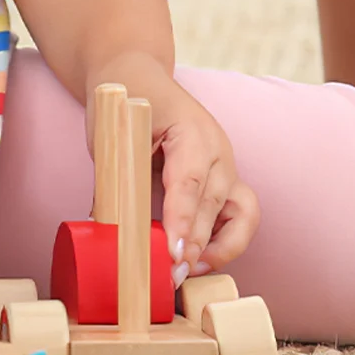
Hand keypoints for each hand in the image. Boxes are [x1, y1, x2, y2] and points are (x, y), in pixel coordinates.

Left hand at [85, 55, 259, 284]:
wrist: (139, 78)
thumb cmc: (123, 104)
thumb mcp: (111, 137)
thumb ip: (115, 182)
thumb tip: (109, 231)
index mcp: (191, 131)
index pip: (190, 182)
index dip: (182, 221)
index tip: (173, 253)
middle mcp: (218, 150)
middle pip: (217, 205)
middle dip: (196, 245)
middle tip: (171, 276)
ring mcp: (227, 167)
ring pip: (244, 213)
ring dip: (224, 248)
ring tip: (193, 269)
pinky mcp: (226, 182)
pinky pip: (240, 217)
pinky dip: (225, 242)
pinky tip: (200, 258)